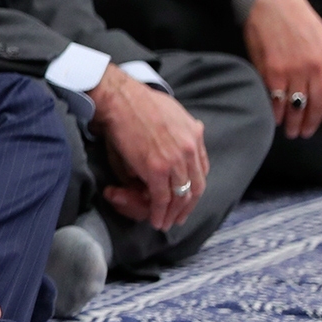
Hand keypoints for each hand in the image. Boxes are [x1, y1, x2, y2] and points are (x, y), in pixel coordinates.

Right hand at [91, 64, 207, 231]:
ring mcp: (174, 160)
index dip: (194, 188)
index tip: (187, 198)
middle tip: (179, 217)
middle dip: (187, 207)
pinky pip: (162, 198)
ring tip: (165, 223)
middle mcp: (190, 149)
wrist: (120, 98)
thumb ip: (181, 133)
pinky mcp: (156, 169)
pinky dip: (160, 212)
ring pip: (181, 196)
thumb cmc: (138, 103)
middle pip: (196, 187)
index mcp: (195, 136)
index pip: (202, 171)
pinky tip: (156, 220)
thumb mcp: (173, 113)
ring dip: (174, 214)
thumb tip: (176, 153)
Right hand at [242, 0, 321, 138]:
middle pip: (318, 104)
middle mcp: (314, 67)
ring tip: (292, 131)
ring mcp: (292, 70)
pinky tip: (276, 119)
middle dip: (313, 123)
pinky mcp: (271, 70)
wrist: (269, 1)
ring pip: (297, 106)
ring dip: (295, 123)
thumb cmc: (295, 17)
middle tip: (307, 133)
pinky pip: (276, 100)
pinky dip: (277, 113)